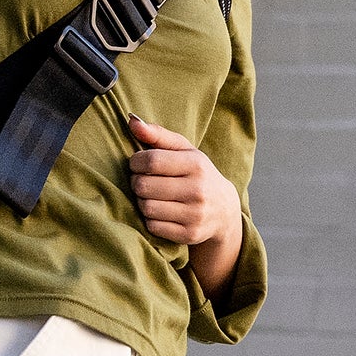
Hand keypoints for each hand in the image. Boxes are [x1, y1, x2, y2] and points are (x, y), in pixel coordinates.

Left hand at [122, 115, 237, 252]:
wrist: (224, 210)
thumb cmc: (196, 174)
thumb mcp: (184, 151)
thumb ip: (158, 135)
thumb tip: (131, 120)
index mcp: (196, 165)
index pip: (151, 160)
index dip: (135, 162)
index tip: (137, 164)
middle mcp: (198, 190)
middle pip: (144, 185)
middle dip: (137, 182)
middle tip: (143, 181)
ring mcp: (195, 214)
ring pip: (146, 207)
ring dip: (142, 201)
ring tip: (150, 196)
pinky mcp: (189, 234)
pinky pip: (152, 226)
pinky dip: (150, 219)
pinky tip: (159, 211)